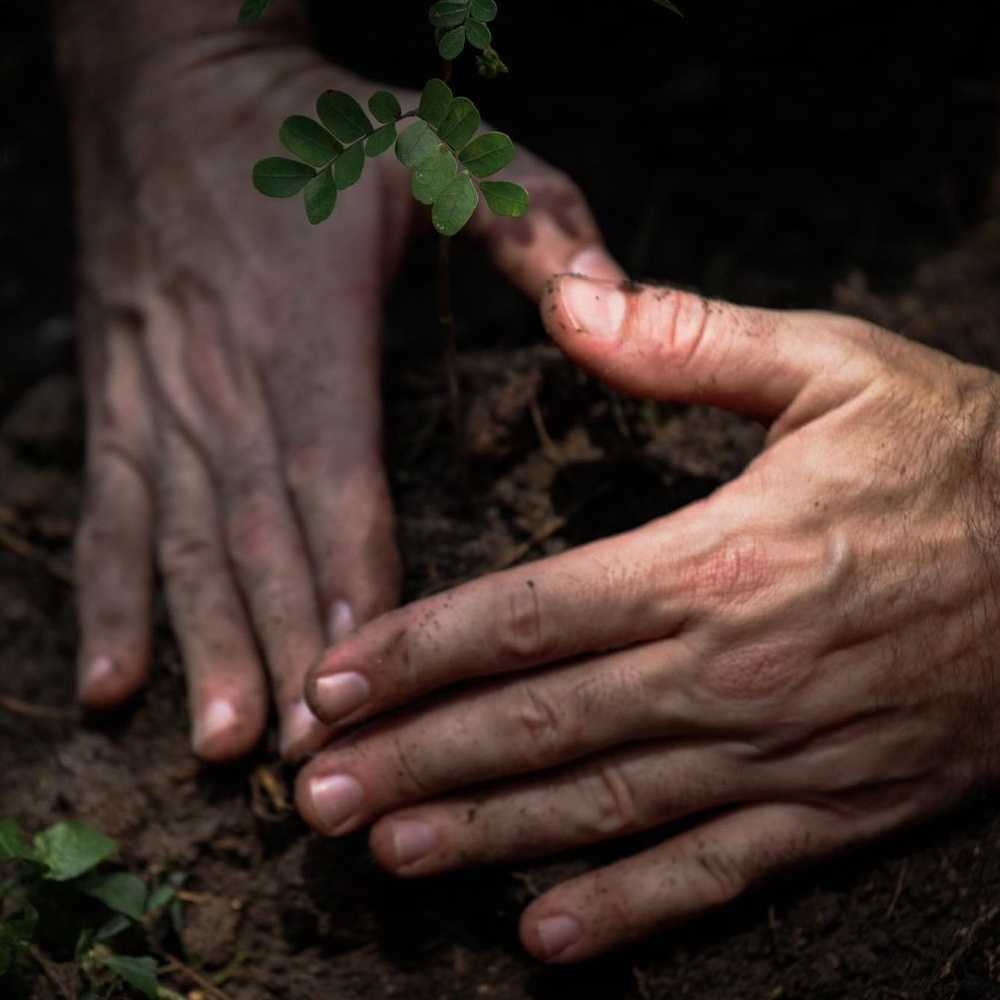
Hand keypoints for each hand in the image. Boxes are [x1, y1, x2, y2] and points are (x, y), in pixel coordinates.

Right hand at [71, 37, 620, 760]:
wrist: (165, 79)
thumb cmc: (310, 121)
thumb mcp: (435, 142)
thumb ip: (526, 217)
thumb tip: (605, 295)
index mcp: (310, 319)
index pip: (333, 464)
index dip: (349, 564)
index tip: (369, 660)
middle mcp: (225, 370)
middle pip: (258, 527)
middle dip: (282, 645)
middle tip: (304, 754)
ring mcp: (161, 391)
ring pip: (183, 537)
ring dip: (202, 645)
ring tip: (223, 743)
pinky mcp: (120, 398)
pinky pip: (112, 511)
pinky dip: (109, 599)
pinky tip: (110, 681)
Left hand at [296, 275, 999, 960]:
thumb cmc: (962, 457)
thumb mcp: (834, 367)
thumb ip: (689, 341)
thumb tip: (571, 300)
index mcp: (717, 558)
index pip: (526, 614)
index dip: (417, 652)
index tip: (333, 682)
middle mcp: (731, 668)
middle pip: (538, 724)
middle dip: (415, 760)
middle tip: (314, 793)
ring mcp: (783, 752)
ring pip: (605, 806)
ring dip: (486, 835)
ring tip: (386, 854)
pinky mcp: (837, 808)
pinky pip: (719, 872)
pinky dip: (629, 910)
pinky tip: (544, 937)